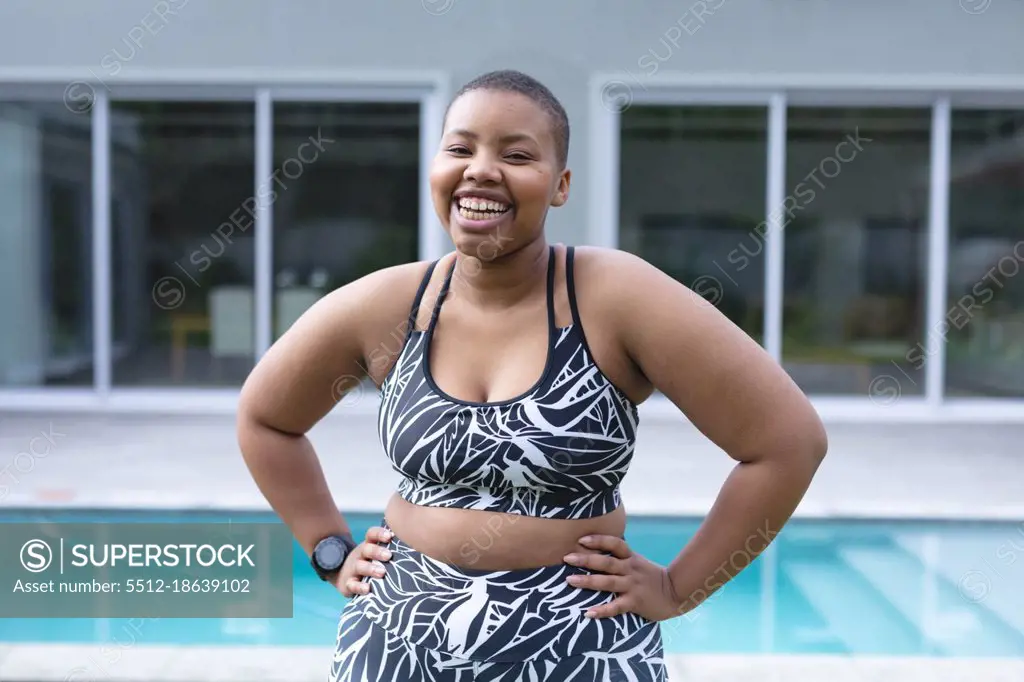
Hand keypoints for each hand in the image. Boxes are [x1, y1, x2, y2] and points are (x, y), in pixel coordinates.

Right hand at [335, 526, 393, 596]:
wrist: (345, 576)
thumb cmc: (372, 563)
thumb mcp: (380, 554)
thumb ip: (395, 550)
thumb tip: (422, 545)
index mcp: (369, 545)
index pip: (372, 534)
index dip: (379, 533)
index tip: (390, 536)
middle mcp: (360, 555)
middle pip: (366, 549)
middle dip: (377, 551)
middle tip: (389, 556)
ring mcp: (353, 569)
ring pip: (359, 566)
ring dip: (370, 568)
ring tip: (381, 572)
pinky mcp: (348, 584)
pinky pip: (351, 585)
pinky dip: (359, 587)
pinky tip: (367, 589)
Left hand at [563, 534, 681, 621]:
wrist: (676, 593)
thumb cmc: (650, 577)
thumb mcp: (636, 562)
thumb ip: (620, 557)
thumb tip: (594, 550)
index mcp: (630, 558)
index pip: (614, 544)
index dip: (598, 540)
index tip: (581, 539)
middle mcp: (630, 569)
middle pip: (606, 562)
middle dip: (586, 559)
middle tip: (566, 557)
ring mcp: (633, 586)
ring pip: (608, 582)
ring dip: (587, 581)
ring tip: (569, 581)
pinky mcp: (635, 603)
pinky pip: (616, 607)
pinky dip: (602, 610)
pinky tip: (588, 613)